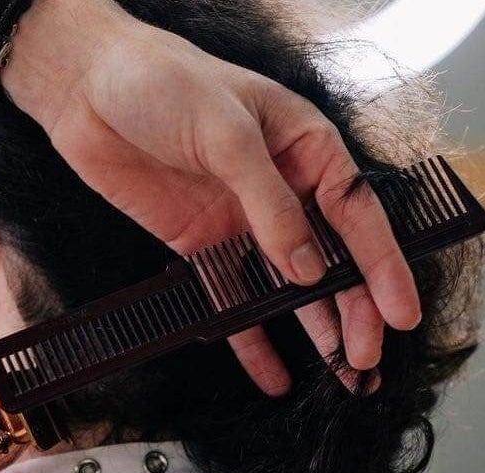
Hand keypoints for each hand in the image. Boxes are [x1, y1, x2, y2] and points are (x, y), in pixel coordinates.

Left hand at [2, 0, 419, 394]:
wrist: (85, 88)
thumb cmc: (161, 80)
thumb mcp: (225, 130)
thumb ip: (268, 201)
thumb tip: (307, 267)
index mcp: (303, 147)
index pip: (356, 213)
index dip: (381, 265)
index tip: (399, 313)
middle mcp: (280, 189)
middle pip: (329, 258)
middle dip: (352, 311)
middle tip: (365, 361)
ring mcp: (239, 221)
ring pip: (286, 286)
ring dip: (313, 331)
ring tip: (341, 380)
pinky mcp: (198, 245)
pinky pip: (229, 296)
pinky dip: (249, 338)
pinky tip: (275, 376)